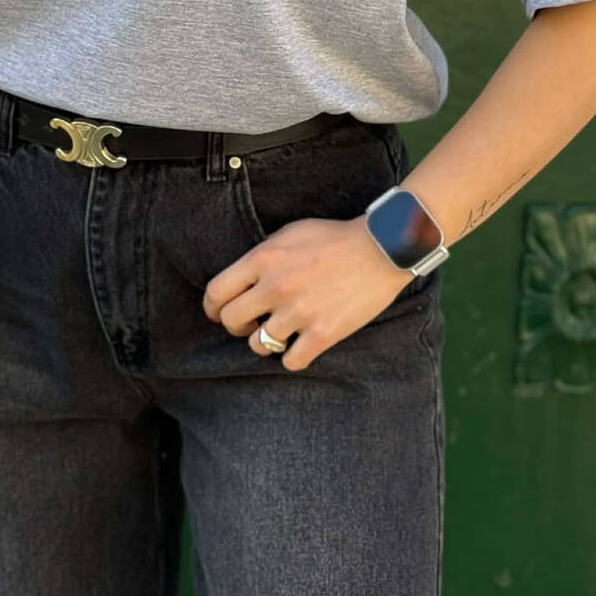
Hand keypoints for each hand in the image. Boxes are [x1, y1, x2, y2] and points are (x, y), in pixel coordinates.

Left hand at [202, 214, 409, 371]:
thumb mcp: (289, 234)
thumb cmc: (335, 238)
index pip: (216, 292)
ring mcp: (298, 313)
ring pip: (258, 345)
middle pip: (231, 321)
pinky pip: (290, 361)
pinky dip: (292, 356)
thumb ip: (262, 256)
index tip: (219, 312)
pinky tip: (301, 345)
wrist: (382, 248)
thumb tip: (241, 279)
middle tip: (251, 323)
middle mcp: (275, 287)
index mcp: (263, 259)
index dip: (213, 307)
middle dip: (237, 325)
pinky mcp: (322, 334)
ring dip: (266, 342)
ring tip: (281, 332)